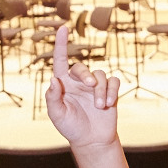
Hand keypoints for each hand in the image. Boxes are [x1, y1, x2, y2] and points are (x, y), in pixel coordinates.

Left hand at [45, 23, 119, 150]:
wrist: (92, 140)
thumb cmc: (71, 127)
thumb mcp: (57, 115)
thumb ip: (52, 98)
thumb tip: (53, 79)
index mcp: (63, 83)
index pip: (60, 60)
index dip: (60, 44)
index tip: (62, 28)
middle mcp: (78, 81)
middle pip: (82, 68)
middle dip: (86, 76)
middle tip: (90, 87)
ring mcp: (95, 86)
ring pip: (99, 75)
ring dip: (100, 90)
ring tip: (99, 106)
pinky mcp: (110, 91)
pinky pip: (114, 81)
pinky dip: (112, 90)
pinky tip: (108, 103)